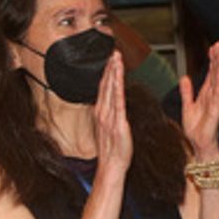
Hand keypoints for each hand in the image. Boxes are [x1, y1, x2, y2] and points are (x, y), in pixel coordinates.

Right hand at [93, 52, 133, 182]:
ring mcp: (109, 117)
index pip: (103, 88)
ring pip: (111, 90)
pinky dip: (117, 88)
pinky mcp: (118, 123)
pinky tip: (118, 78)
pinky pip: (118, 102)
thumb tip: (112, 105)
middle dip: (110, 68)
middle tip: (113, 52)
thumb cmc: (112, 149)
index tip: (110, 59)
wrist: (111, 165)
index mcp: (100, 112)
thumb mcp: (109, 128)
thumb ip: (110, 114)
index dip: (107, 72)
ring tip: (116, 59)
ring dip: (114, 73)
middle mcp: (103, 112)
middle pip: (106, 85)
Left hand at [179, 42, 218, 160]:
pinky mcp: (216, 108)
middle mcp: (212, 96)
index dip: (211, 60)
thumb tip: (184, 78)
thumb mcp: (187, 107)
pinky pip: (217, 92)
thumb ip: (186, 92)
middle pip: (215, 73)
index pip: (209, 73)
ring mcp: (215, 101)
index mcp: (205, 94)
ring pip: (217, 79)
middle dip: (217, 58)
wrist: (199, 145)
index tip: (212, 48)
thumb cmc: (196, 130)